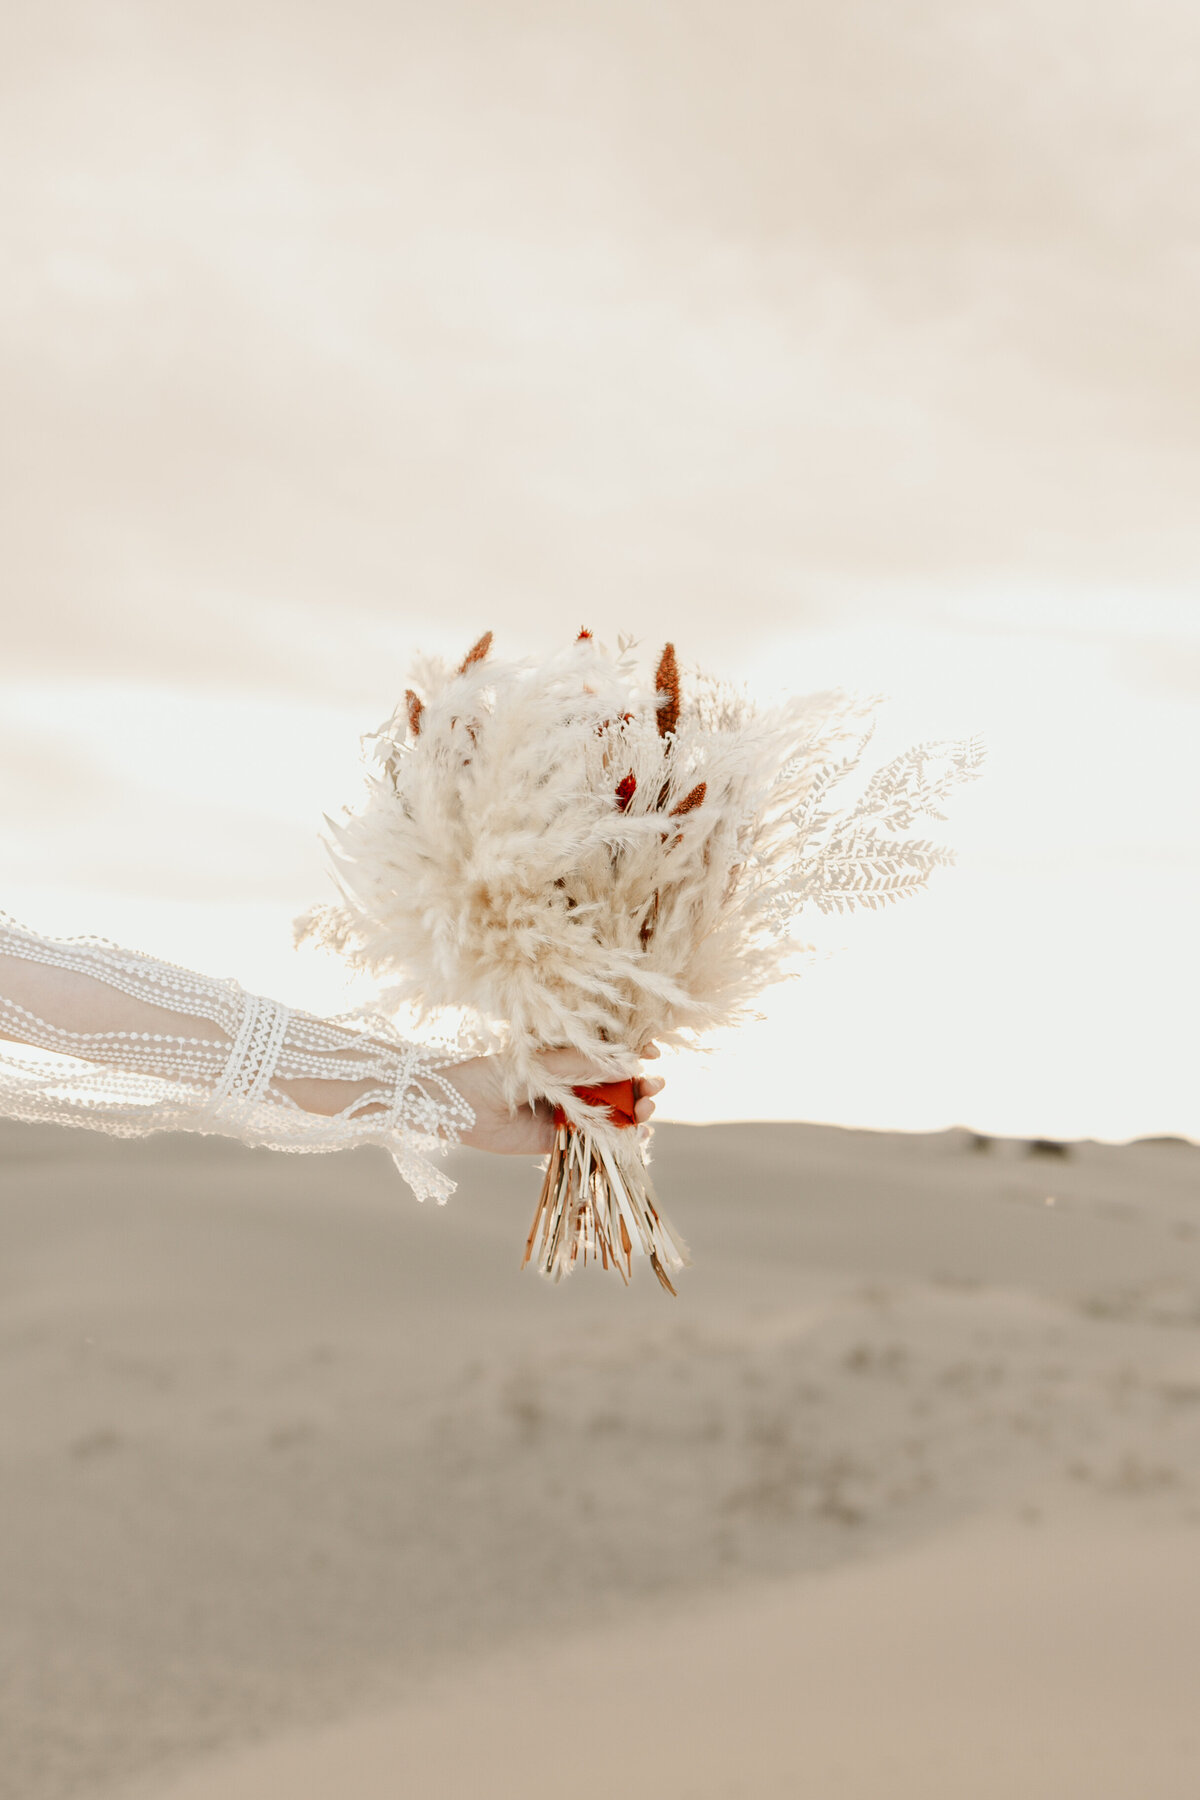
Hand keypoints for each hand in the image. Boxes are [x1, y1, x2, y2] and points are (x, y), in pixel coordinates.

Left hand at [443, 1043, 664, 1155]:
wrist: (461, 1107)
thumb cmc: (499, 1073)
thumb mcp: (546, 1063)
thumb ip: (585, 1065)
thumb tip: (630, 1063)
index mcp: (567, 1057)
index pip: (609, 1053)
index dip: (635, 1053)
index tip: (654, 1054)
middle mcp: (571, 1083)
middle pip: (617, 1085)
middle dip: (640, 1086)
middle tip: (654, 1088)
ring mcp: (566, 1111)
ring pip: (610, 1113)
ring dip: (634, 1112)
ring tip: (647, 1110)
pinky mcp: (558, 1139)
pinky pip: (593, 1141)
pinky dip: (617, 1140)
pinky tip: (637, 1137)